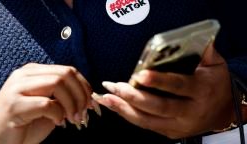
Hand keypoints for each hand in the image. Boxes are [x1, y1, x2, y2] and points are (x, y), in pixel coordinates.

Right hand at [0, 63, 91, 143]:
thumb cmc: (26, 124)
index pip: (68, 70)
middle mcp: (24, 74)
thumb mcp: (49, 105)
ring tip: (74, 118)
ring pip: (57, 84)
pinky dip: (59, 114)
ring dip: (72, 104)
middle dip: (81, 94)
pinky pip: (46, 104)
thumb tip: (88, 94)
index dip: (84, 85)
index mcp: (34, 71)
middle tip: (84, 111)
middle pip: (65, 74)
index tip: (91, 102)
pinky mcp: (14, 104)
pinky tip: (58, 123)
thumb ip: (64, 95)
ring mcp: (17, 87)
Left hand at [93, 46, 234, 138]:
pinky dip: (128, 116)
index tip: (140, 75)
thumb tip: (189, 38)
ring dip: (125, 109)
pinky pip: (146, 125)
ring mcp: (179, 125)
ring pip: (148, 120)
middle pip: (159, 107)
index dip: (160, 82)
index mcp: (201, 91)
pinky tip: (114, 106)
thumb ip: (203, 51)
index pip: (178, 87)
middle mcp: (190, 112)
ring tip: (106, 98)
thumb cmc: (216, 84)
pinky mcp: (170, 132)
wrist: (222, 112)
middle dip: (135, 97)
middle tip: (115, 86)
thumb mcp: (216, 65)